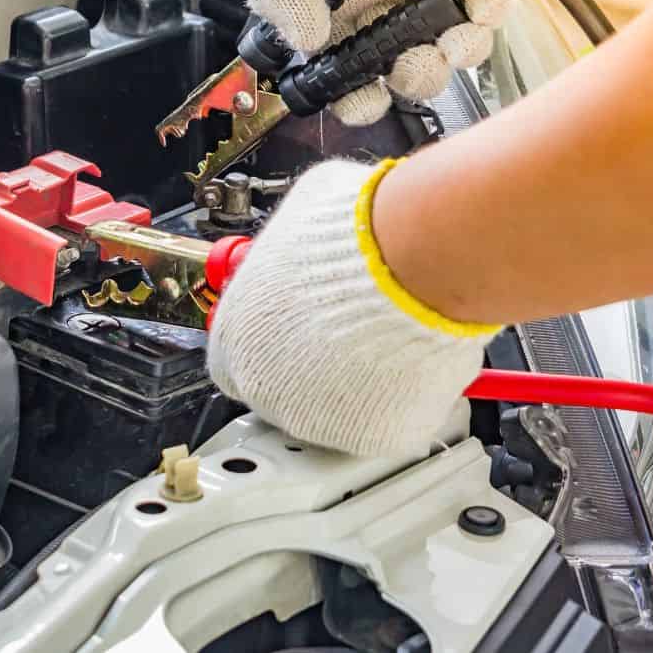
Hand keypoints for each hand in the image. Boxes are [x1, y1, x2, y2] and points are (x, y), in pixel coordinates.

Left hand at [206, 158, 496, 455]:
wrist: (417, 261)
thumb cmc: (358, 233)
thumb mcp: (302, 218)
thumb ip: (291, 249)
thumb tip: (306, 240)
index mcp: (238, 335)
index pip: (235, 361)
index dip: (271, 344)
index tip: (297, 331)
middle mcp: (266, 385)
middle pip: (284, 390)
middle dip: (317, 365)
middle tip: (353, 333)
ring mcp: (318, 417)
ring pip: (337, 409)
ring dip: (359, 383)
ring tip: (389, 338)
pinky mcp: (372, 435)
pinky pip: (386, 422)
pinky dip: (403, 399)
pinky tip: (413, 360)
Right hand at [241, 0, 510, 125]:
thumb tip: (305, 40)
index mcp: (332, 8)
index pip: (343, 74)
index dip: (352, 97)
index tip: (360, 96)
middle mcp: (380, 6)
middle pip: (398, 75)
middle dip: (405, 83)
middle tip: (403, 65)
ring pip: (446, 55)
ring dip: (446, 61)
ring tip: (440, 41)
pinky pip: (487, 11)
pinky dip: (485, 19)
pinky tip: (471, 5)